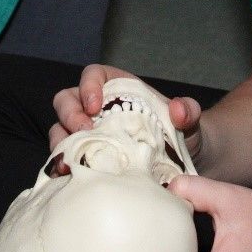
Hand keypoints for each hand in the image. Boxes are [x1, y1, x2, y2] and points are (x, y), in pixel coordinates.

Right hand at [48, 64, 204, 159]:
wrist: (183, 162)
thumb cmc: (182, 131)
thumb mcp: (190, 118)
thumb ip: (188, 110)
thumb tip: (178, 109)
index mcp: (116, 87)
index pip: (92, 75)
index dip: (88, 86)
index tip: (94, 106)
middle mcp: (96, 107)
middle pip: (67, 100)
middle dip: (70, 115)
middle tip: (84, 133)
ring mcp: (88, 133)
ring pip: (60, 129)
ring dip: (62, 142)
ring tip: (72, 160)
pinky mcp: (87, 156)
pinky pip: (67, 156)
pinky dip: (65, 164)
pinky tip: (71, 175)